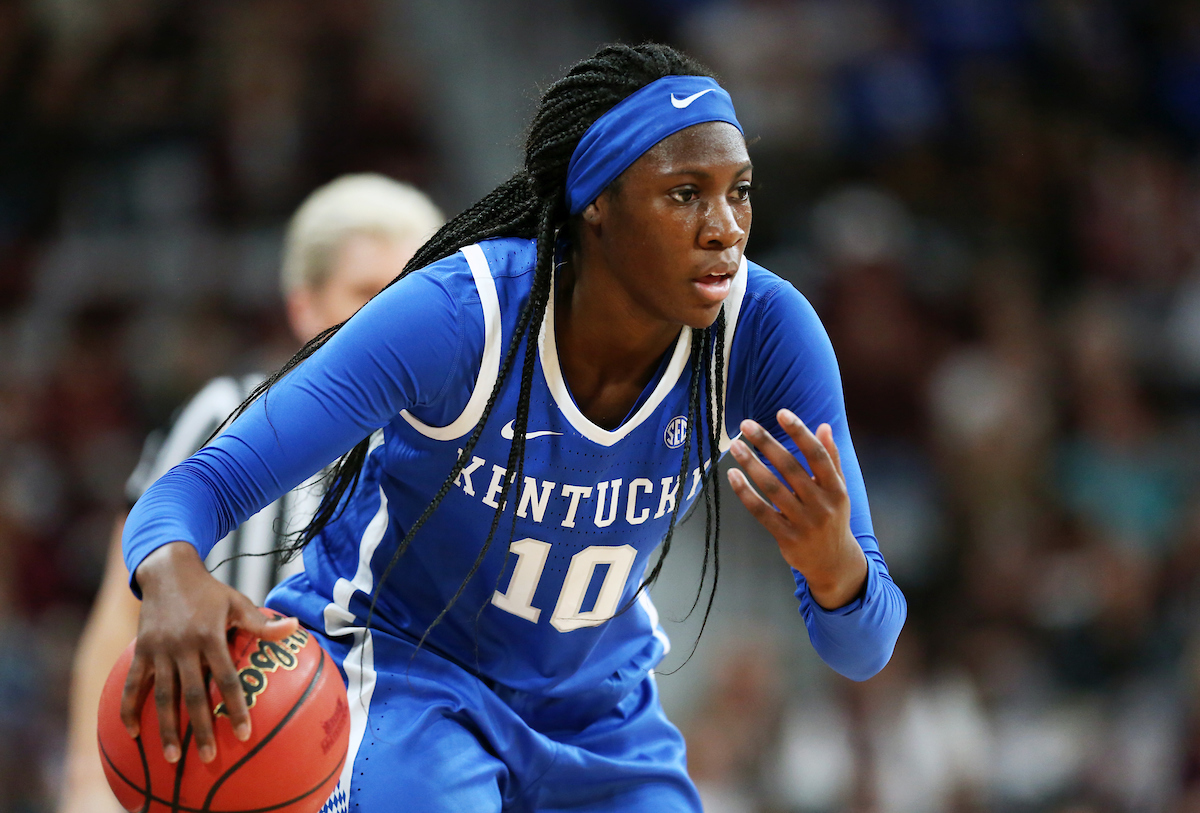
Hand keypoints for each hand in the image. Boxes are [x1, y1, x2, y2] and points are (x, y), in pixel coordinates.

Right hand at [120, 542, 298, 763]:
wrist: (168, 571)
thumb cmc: (210, 592)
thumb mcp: (238, 602)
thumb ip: (262, 623)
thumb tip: (295, 626)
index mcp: (210, 636)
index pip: (225, 678)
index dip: (236, 706)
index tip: (245, 732)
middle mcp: (183, 646)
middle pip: (192, 695)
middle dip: (200, 728)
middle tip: (208, 758)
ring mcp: (159, 650)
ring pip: (162, 696)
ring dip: (165, 729)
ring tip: (172, 758)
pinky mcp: (141, 651)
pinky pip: (133, 684)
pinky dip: (129, 708)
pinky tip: (131, 734)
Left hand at [727, 409, 867, 609]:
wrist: (834, 562)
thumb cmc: (833, 517)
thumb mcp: (838, 490)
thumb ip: (831, 459)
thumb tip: (823, 426)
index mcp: (836, 489)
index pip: (817, 455)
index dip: (799, 432)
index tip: (781, 413)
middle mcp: (821, 505)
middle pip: (790, 468)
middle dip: (767, 444)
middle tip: (746, 425)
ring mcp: (804, 523)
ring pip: (773, 488)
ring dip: (752, 464)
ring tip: (736, 446)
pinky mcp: (787, 538)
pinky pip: (762, 512)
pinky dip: (746, 493)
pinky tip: (733, 475)